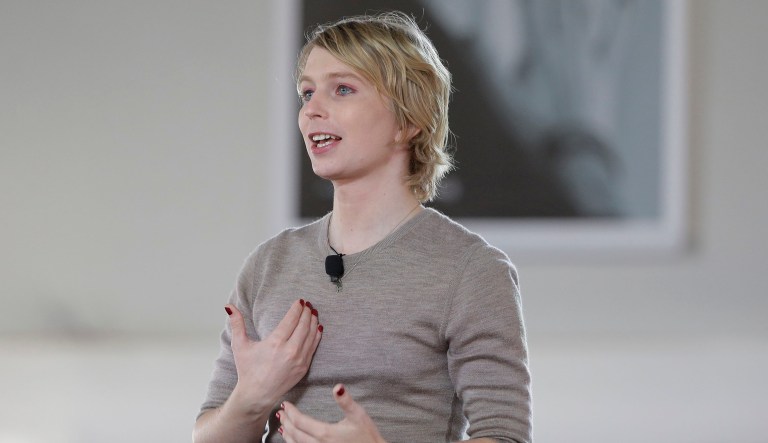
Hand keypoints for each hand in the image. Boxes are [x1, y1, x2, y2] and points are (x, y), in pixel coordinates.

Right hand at [225, 299, 322, 414]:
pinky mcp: (303, 368)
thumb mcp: (239, 345)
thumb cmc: (247, 370)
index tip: (300, 301)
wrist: (257, 395)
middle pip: (304, 325)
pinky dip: (316, 336)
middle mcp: (290, 351)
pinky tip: (317, 327)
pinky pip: (313, 347)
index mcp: (275, 343)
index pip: (291, 320)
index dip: (297, 308)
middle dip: (307, 313)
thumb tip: (229, 306)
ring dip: (313, 322)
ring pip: (311, 335)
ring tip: (312, 313)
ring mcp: (299, 360)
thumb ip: (237, 324)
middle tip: (308, 304)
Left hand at [276, 384, 385, 442]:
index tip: (285, 404)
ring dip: (287, 434)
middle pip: (295, 433)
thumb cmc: (367, 436)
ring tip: (282, 426)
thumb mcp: (358, 416)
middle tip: (281, 412)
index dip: (291, 412)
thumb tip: (337, 386)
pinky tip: (292, 440)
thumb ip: (346, 401)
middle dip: (286, 422)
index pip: (300, 421)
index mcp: (326, 433)